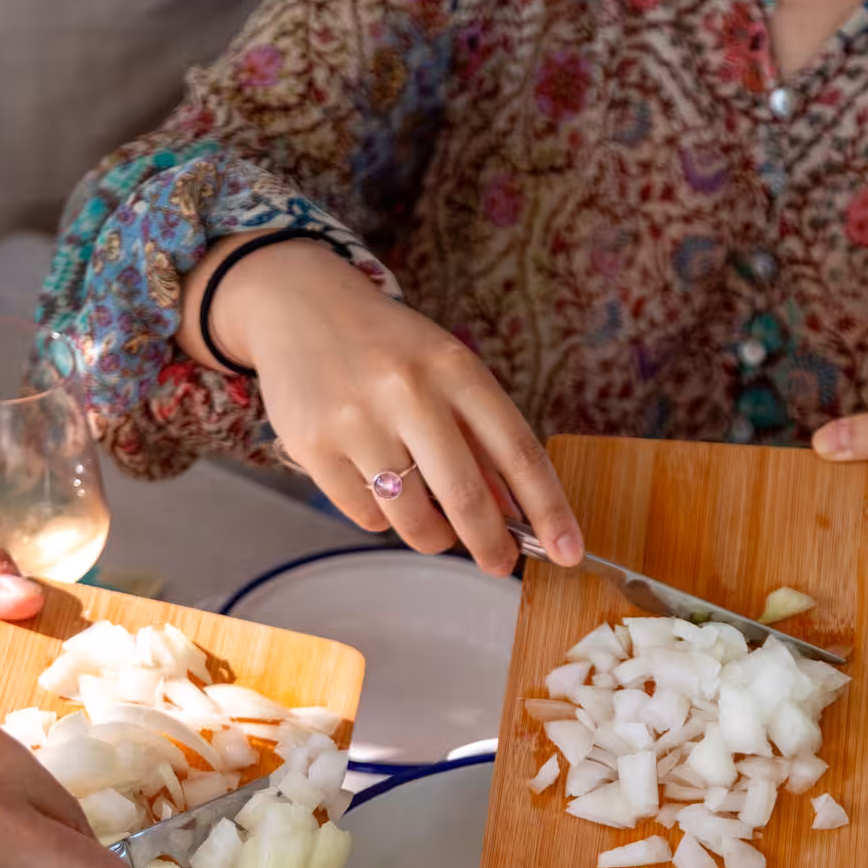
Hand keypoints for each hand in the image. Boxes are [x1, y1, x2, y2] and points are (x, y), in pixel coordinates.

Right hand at [208, 240, 584, 575]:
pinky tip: (376, 486)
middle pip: (466, 498)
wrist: (298, 304)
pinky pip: (365, 515)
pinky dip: (381, 517)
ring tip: (432, 524)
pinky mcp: (313, 446)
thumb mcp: (446, 373)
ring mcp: (357, 420)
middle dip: (491, 545)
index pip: (518, 452)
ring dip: (432, 536)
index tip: (569, 551)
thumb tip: (511, 517)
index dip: (549, 510)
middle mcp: (408, 392)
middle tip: (501, 564)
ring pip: (412, 519)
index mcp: (456, 368)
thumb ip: (479, 441)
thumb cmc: (388, 348)